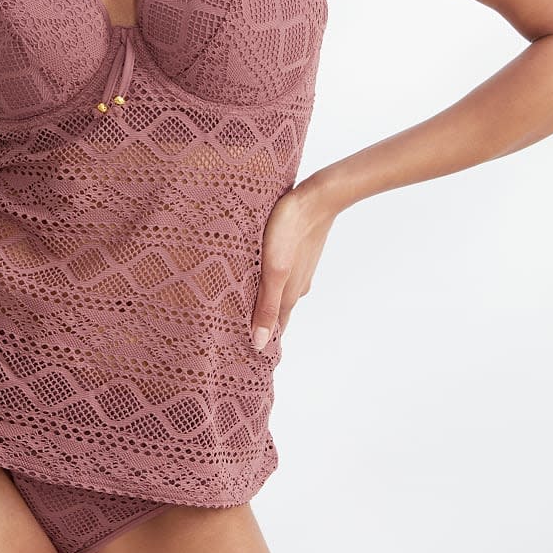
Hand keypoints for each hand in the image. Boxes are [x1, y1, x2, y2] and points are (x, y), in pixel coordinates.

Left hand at [251, 178, 336, 349]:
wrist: (317, 197)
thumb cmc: (291, 230)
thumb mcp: (273, 270)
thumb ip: (265, 305)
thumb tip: (260, 344)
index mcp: (288, 296)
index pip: (274, 329)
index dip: (260, 342)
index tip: (243, 355)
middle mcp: (295, 287)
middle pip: (275, 313)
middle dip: (260, 324)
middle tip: (236, 334)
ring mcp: (298, 270)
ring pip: (278, 293)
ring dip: (263, 303)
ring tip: (242, 307)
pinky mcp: (297, 253)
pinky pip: (281, 275)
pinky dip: (268, 283)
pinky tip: (258, 277)